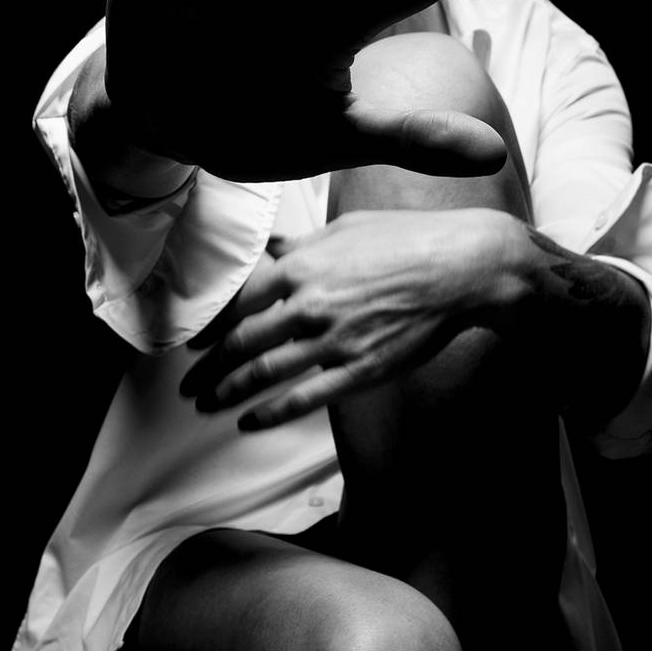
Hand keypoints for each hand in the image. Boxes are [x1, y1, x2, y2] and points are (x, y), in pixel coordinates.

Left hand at [179, 208, 528, 429]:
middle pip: (241, 342)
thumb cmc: (408, 239)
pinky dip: (270, 414)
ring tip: (207, 405)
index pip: (238, 302)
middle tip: (188, 382)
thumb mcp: (346, 228)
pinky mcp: (358, 370)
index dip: (211, 326)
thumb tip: (274, 246)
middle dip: (208, 367)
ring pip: (264, 373)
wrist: (463, 267)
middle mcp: (308, 304)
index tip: (196, 341)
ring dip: (228, 392)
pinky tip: (249, 422)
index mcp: (302, 266)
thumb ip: (303, 243)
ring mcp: (332, 340)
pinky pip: (303, 399)